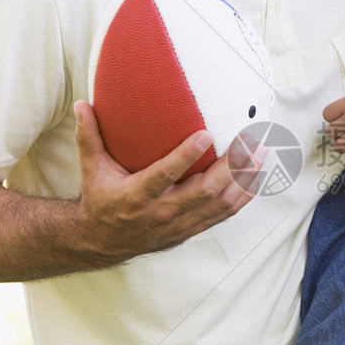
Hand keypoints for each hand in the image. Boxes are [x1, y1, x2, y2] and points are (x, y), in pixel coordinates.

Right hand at [73, 101, 265, 262]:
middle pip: (204, 192)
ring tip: (262, 154)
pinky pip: (224, 214)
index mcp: (136, 196)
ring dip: (244, 180)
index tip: (206, 133)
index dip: (186, 157)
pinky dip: (243, 196)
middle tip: (251, 142)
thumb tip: (82, 103)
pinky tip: (258, 176)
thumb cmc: (100, 198)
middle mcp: (162, 213)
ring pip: (220, 205)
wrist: (103, 241)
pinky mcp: (192, 229)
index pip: (165, 176)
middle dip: (232, 168)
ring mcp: (180, 224)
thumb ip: (89, 136)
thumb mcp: (91, 169)